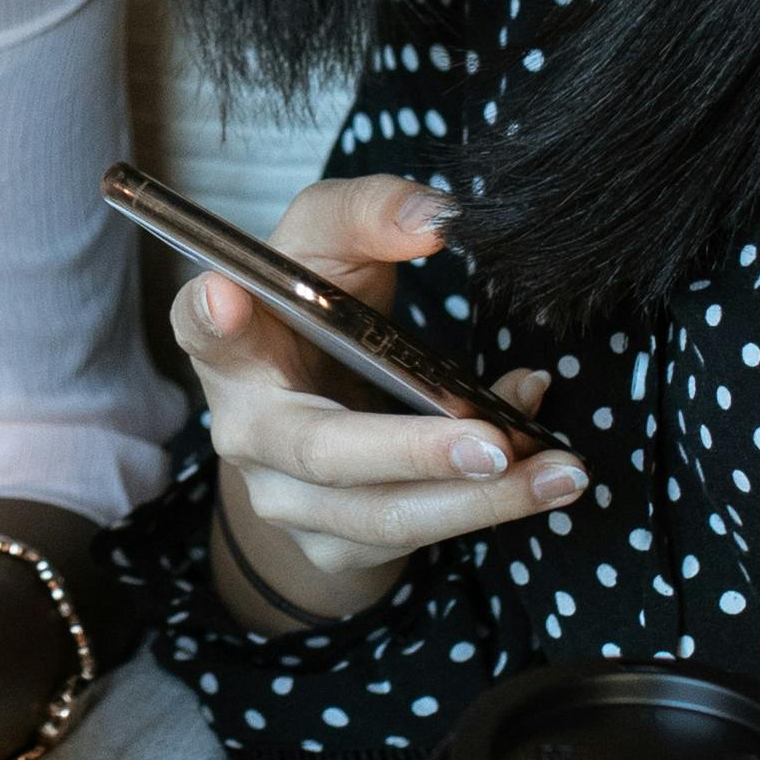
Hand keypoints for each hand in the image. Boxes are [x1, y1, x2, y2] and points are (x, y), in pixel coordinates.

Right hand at [179, 174, 583, 625]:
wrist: (313, 402)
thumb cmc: (317, 309)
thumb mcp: (336, 243)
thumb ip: (373, 213)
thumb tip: (439, 220)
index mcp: (231, 345)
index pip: (201, 326)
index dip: (211, 316)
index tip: (227, 295)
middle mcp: (245, 431)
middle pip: (321, 452)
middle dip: (415, 452)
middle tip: (494, 443)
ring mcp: (284, 499)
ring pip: (383, 514)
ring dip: (480, 498)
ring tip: (558, 470)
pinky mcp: (334, 546)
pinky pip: (416, 534)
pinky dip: (485, 503)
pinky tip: (537, 467)